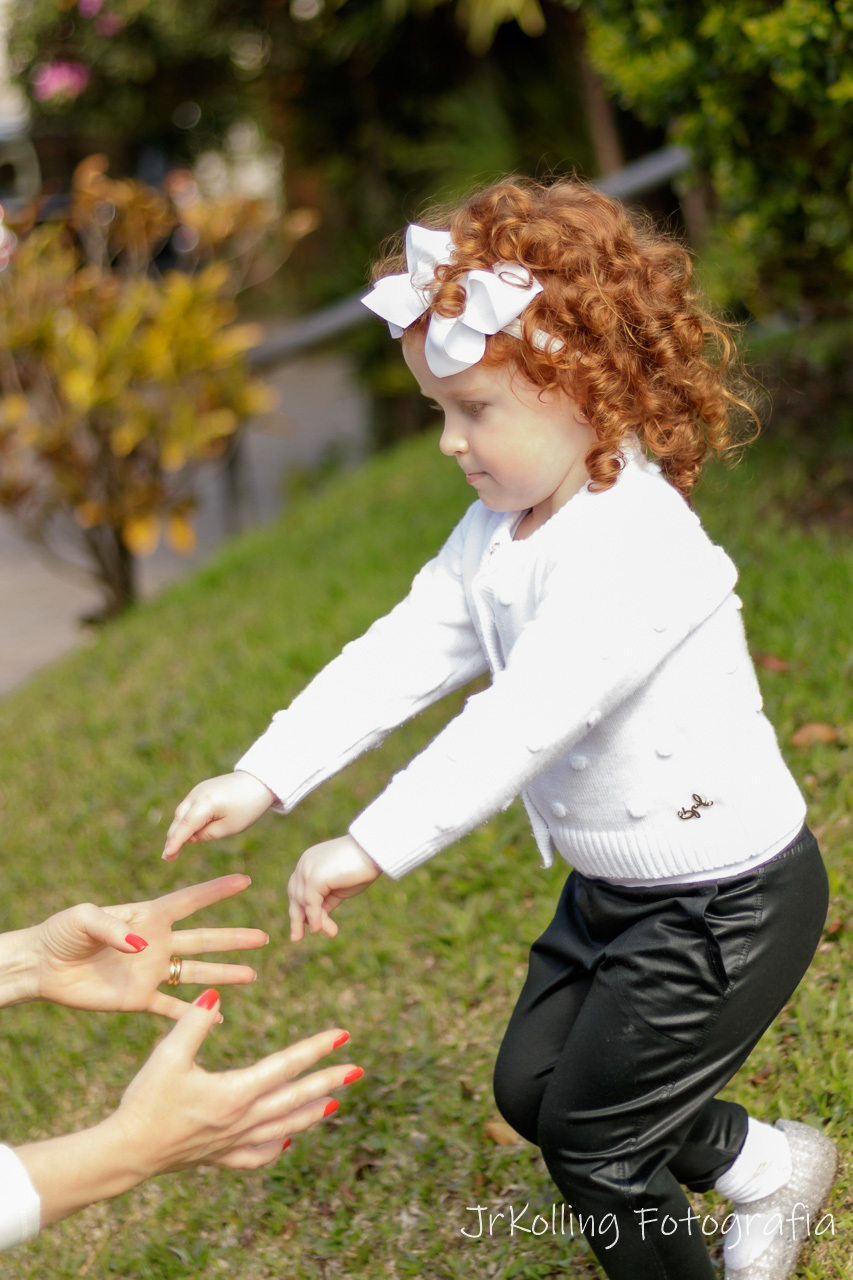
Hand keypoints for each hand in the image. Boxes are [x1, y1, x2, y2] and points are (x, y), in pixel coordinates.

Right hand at [16, 997, 363, 1226]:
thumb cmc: (145, 1100)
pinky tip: (286, 1142)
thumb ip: (194, 1023)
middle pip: (295, 1099)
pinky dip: (277, 1147)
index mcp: (234, 1092)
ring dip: (311, 1113)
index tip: (343, 1035)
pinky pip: (258, 1155)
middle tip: (358, 1070)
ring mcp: (233, 1142)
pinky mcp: (220, 1157)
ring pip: (284, 1128)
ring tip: (335, 1103)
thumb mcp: (167, 1055)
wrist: (126, 1151)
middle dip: (328, 1082)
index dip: (316, 1048)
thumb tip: (218, 993)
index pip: (286, 1066)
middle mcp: (242, 1119)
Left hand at [30, 875, 267, 1017]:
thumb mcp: (83, 918)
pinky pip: (172, 1008)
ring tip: (253, 975)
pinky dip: (194, 1014)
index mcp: (147, 916)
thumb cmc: (61, 932)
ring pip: (196, 972)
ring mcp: (150, 972)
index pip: (189, 901)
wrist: (42, 967)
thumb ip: (114, 927)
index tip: (245, 881)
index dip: (217, 891)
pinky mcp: (138, 998)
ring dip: (224, 974)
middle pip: (204, 939)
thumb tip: (143, 948)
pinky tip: (217, 1018)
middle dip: (234, 938)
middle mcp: (156, 943)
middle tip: (264, 937)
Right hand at [162, 772, 274, 861]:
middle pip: (179, 819)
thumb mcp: (230, 827)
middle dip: (172, 838)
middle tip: (168, 858)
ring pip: (181, 812)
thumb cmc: (247, 806)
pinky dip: (184, 820)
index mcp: (206, 803)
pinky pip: (188, 807)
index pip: (185, 826)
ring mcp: (198, 790)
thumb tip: (189, 838)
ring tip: (174, 849)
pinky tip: (184, 833)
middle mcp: (197, 794)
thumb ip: (207, 834)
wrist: (258, 781)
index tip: (167, 856)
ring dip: (177, 829)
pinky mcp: (201, 789)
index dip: (175, 842)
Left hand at [288, 835, 381, 941]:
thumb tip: (315, 921)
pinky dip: (315, 918)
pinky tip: (321, 929)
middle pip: (294, 895)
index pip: (298, 889)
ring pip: (302, 902)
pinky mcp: (315, 877)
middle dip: (296, 918)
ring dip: (312, 921)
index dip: (300, 908)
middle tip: (297, 938)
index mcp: (309, 862)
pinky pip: (311, 903)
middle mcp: (304, 864)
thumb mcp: (339, 887)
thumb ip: (326, 901)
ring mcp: (308, 870)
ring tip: (324, 933)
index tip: (304, 925)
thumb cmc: (361, 866)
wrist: (374, 850)